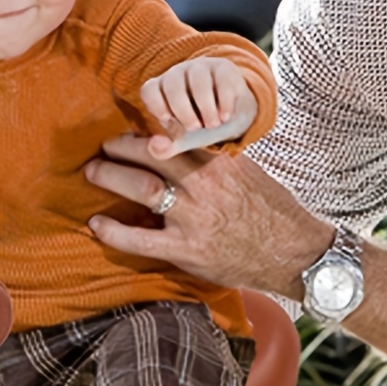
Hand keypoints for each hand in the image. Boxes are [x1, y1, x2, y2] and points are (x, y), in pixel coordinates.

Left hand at [84, 134, 330, 292]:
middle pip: (152, 155)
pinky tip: (96, 224)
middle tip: (102, 148)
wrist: (293, 253)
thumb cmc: (273, 212)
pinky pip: (140, 239)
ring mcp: (193, 217)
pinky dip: (113, 231)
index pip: (174, 137)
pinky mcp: (186, 249)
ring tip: (93, 172)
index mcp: (219, 163)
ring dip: (111, 177)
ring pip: (142, 188)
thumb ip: (217, 160)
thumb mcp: (248, 173)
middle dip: (120, 148)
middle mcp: (204, 185)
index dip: (146, 131)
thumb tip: (189, 145)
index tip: (129, 132)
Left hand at [139, 57, 258, 158]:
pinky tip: (225, 117)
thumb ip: (164, 149)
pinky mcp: (223, 68)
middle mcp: (177, 74)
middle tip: (195, 128)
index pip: (149, 90)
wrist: (231, 115)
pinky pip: (221, 80)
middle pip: (172, 84)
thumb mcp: (181, 141)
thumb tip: (156, 145)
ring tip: (213, 125)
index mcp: (161, 89)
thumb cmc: (199, 125)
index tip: (168, 120)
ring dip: (205, 106)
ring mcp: (200, 68)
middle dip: (183, 110)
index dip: (155, 105)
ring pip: (198, 80)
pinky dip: (223, 102)